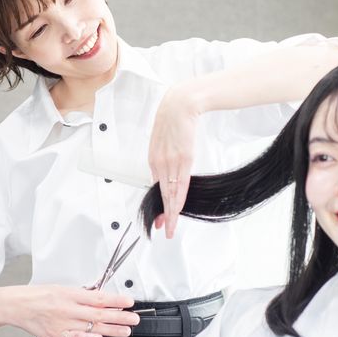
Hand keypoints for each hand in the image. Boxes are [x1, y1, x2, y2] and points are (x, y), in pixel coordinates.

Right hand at [6, 285, 139, 336]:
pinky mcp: (56, 335)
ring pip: (91, 327)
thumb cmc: (39, 295)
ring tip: (125, 330)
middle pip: (99, 314)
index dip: (116, 300)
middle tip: (134, 319)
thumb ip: (80, 295)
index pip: (98, 298)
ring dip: (111, 330)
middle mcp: (68, 309)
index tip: (129, 302)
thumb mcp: (62, 288)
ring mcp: (62, 323)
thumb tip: (100, 298)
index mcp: (70, 294)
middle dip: (119, 317)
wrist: (17, 306)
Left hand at [149, 85, 199, 237]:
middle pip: (162, 194)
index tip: (160, 219)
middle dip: (164, 214)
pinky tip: (178, 209)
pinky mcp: (184, 159)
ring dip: (172, 212)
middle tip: (165, 230)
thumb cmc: (172, 121)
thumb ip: (164, 159)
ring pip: (171, 193)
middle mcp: (160, 163)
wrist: (179, 106)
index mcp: (153, 160)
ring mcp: (171, 162)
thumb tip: (167, 173)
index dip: (159, 205)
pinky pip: (181, 184)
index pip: (156, 188)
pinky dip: (179, 198)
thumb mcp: (162, 142)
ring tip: (171, 226)